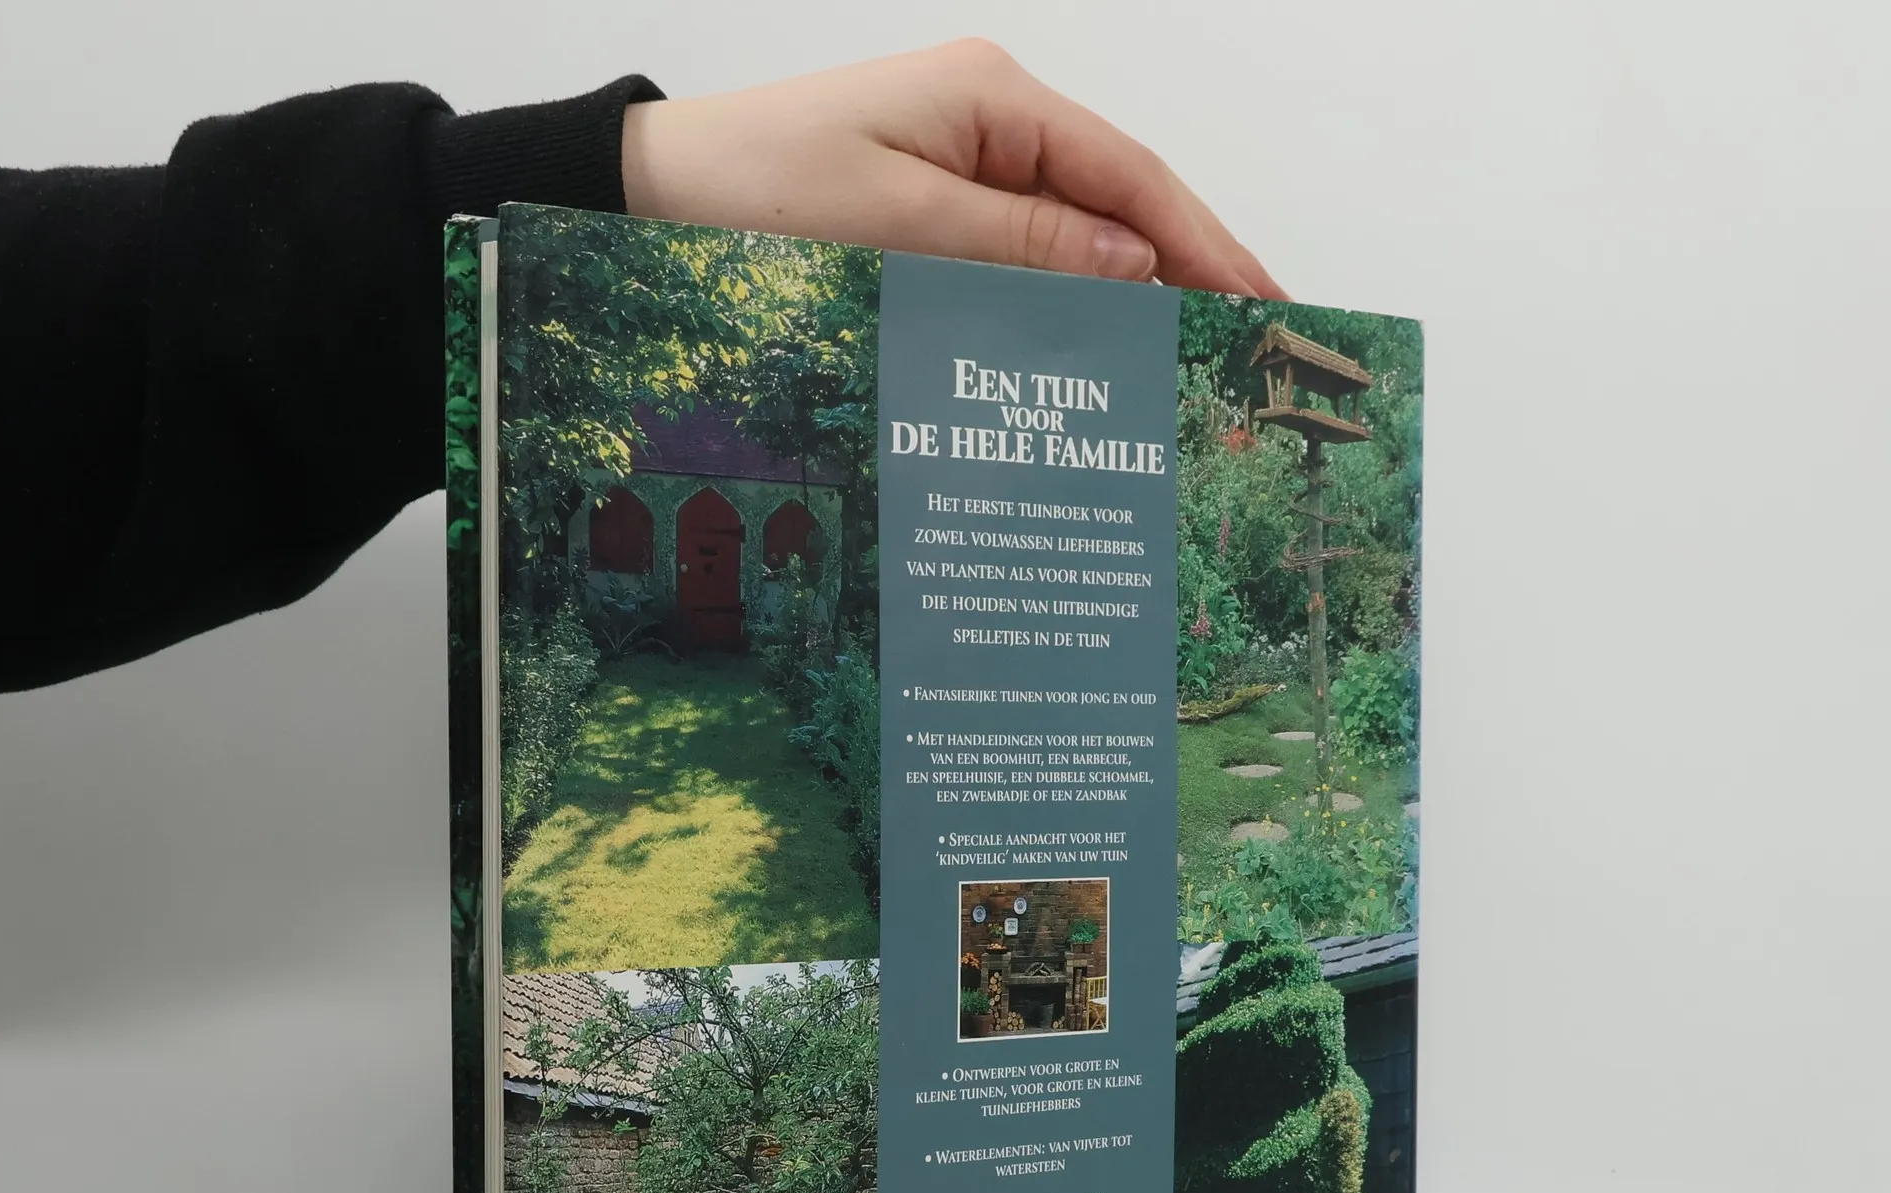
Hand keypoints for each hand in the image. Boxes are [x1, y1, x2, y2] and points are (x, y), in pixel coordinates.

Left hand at [621, 40, 1283, 297]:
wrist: (657, 195)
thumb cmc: (760, 194)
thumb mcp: (899, 223)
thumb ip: (1022, 245)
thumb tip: (1135, 270)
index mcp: (994, 100)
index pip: (1130, 178)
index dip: (1204, 245)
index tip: (1261, 305)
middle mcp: (992, 120)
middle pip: (1117, 203)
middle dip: (1186, 274)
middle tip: (1247, 351)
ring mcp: (966, 162)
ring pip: (1075, 236)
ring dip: (1129, 297)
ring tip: (1188, 367)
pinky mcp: (938, 204)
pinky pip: (1024, 254)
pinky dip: (1066, 301)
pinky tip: (1095, 348)